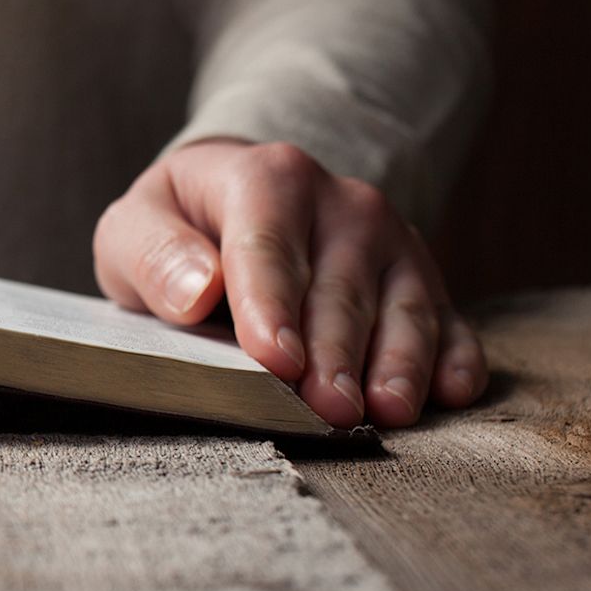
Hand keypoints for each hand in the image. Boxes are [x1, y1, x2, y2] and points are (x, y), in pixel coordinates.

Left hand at [93, 139, 486, 427]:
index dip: (272, 307)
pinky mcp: (418, 277)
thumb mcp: (136, 227)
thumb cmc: (180, 227)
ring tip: (390, 412)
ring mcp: (389, 240)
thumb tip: (196, 292)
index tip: (275, 360)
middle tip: (330, 409)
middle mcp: (341, 203)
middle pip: (338, 288)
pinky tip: (452, 391)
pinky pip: (447, 317)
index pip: (268, 249)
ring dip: (399, 361)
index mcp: (267, 178)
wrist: (237, 200)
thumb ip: (154, 254)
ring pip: (402, 305)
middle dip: (334, 352)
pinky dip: (454, 355)